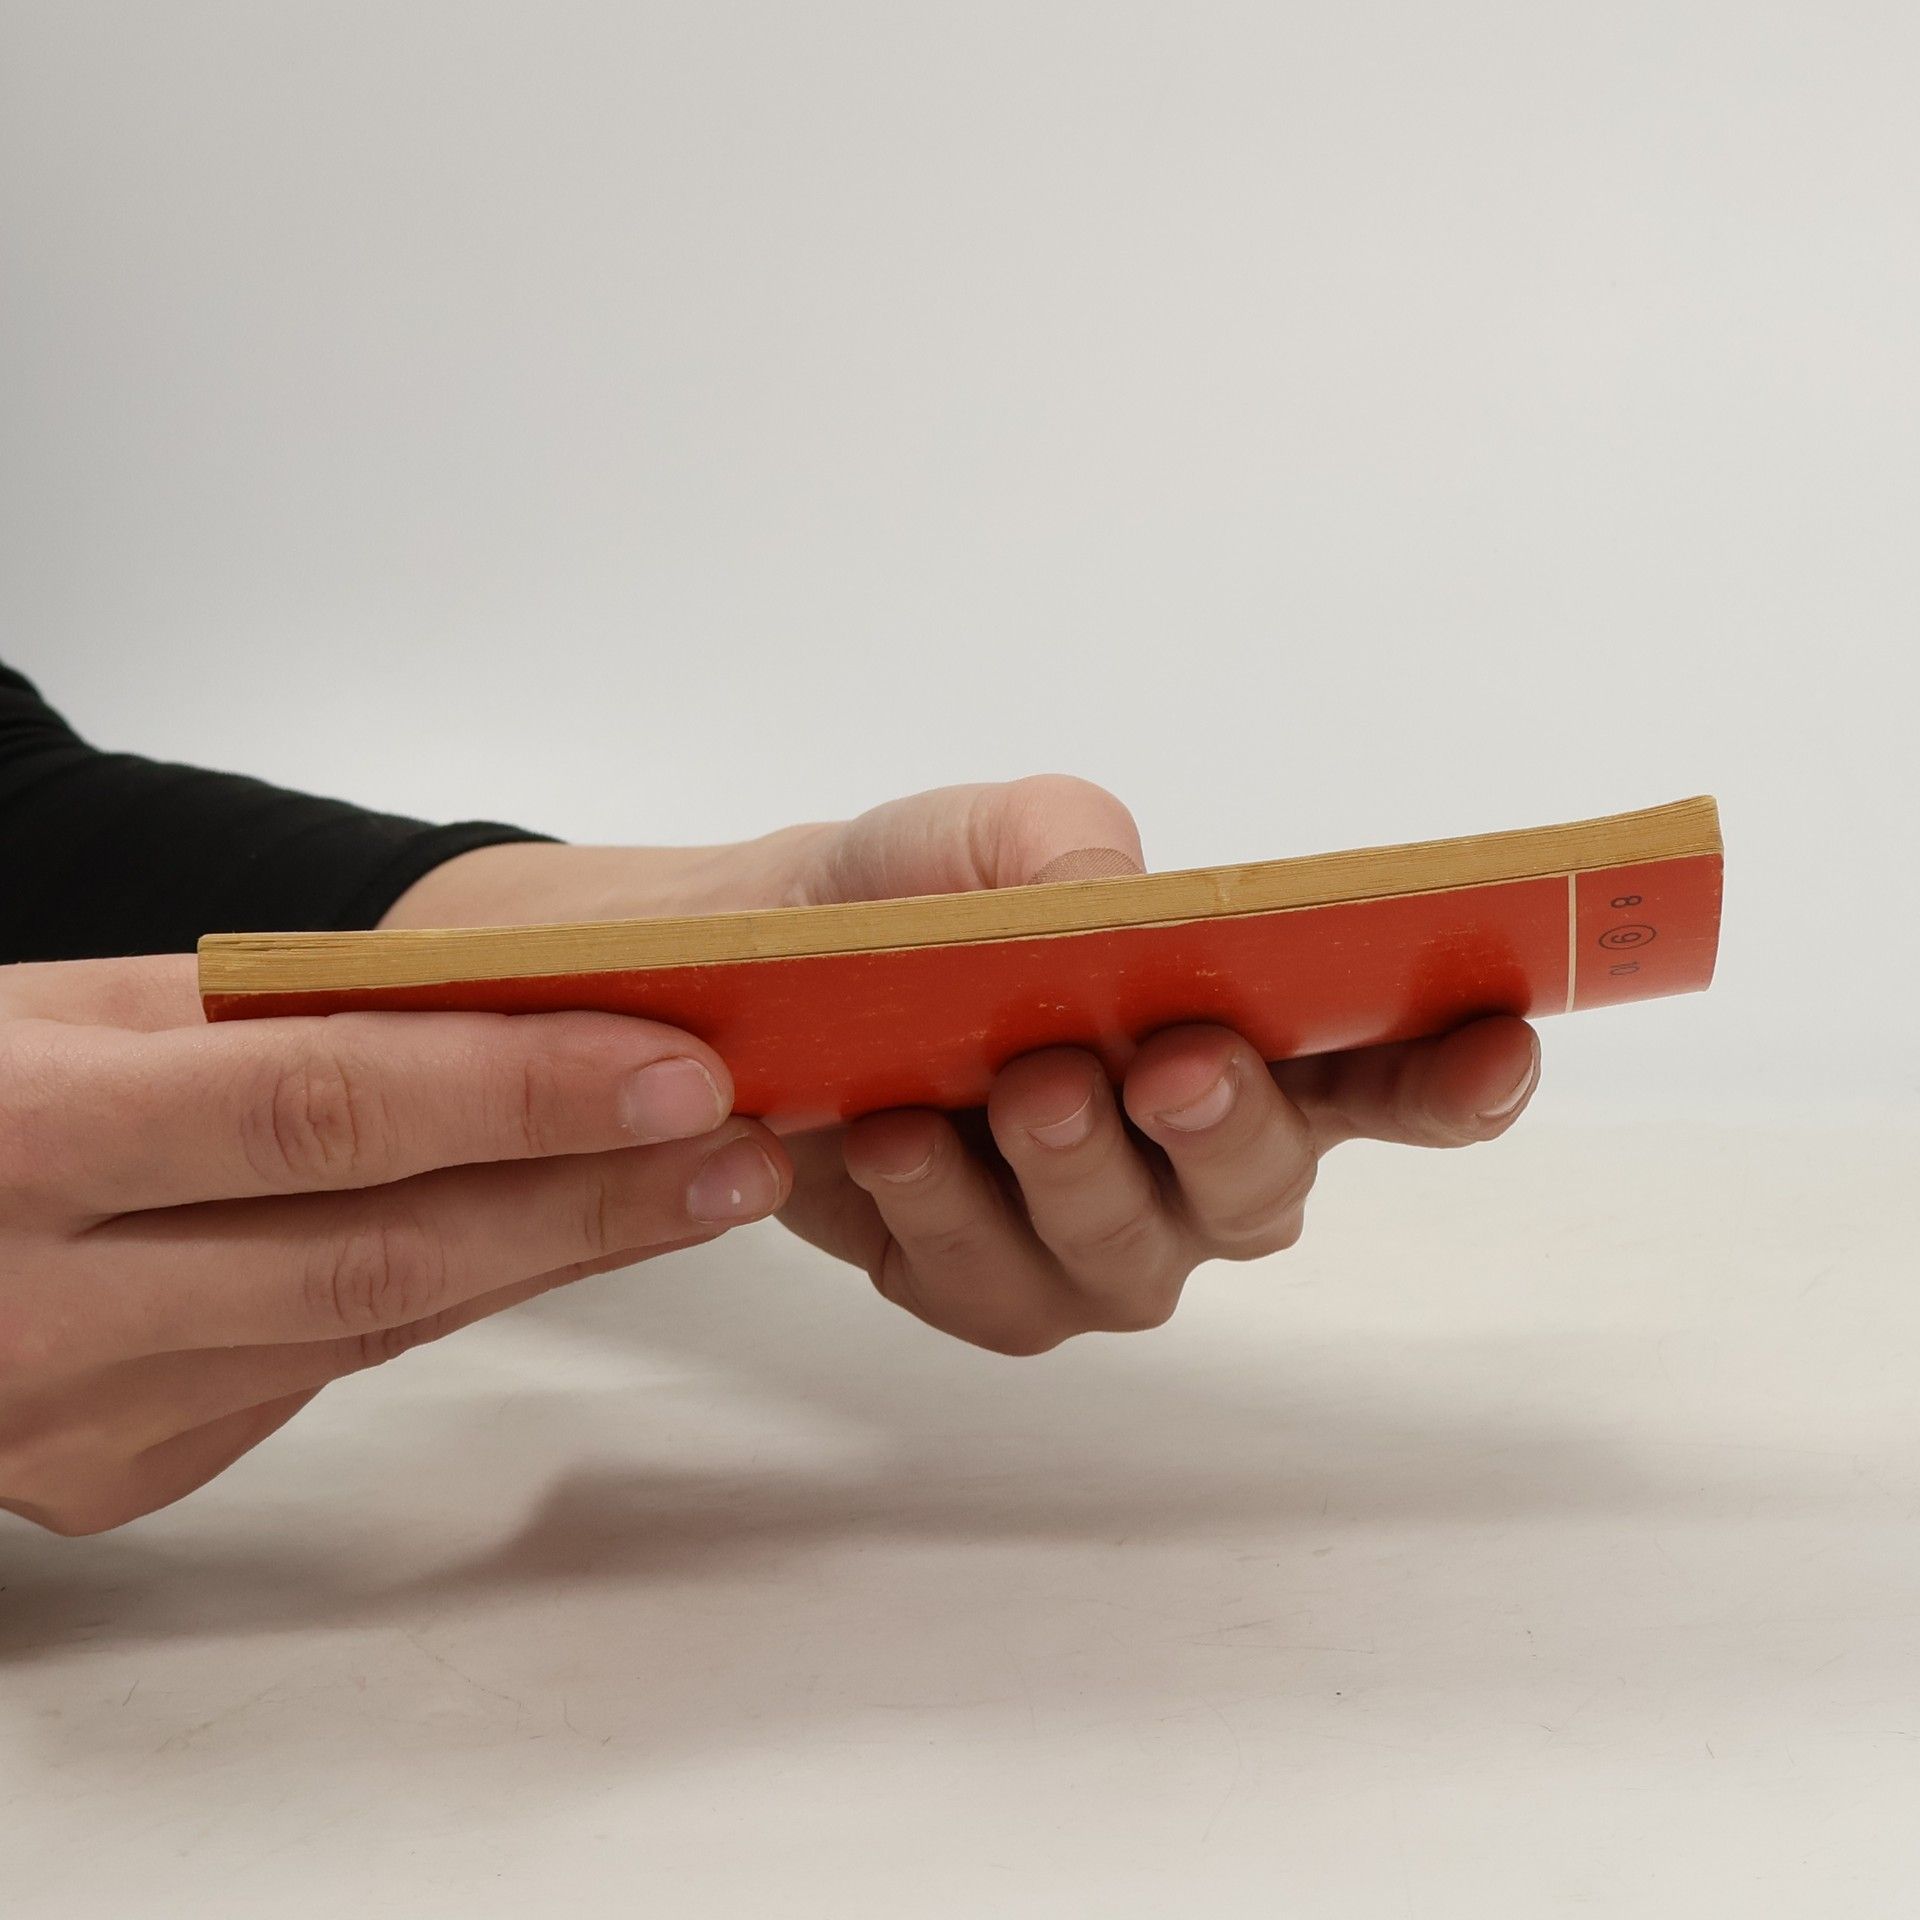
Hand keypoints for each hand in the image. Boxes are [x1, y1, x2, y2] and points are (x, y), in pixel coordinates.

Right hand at [0, 954, 790, 1533]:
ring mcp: (77, 1419)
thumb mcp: (58, 1013)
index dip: (517, 1091)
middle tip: (742, 1146)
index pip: (319, 1110)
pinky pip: (321, 1370)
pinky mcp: (116, 1474)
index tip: (678, 1065)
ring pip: (375, 1325)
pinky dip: (452, 1296)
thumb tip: (498, 1021)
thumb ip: (261, 1028)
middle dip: (591, 1197)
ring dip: (558, 1252)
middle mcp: (38, 1306)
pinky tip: (556, 1236)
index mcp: (17, 1137)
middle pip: (381, 1253)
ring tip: (695, 1188)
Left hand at [764, 776, 1541, 1354]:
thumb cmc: (920, 904)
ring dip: (1076, 1173)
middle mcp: (1191, 1168)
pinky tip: (890, 1140)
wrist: (760, 977)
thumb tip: (1112, 889)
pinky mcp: (981, 1289)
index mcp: (1245, 1045)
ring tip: (1019, 1085)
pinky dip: (937, 1211)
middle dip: (1225, 1127)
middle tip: (1171, 1061)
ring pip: (1128, 1256)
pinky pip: (984, 1286)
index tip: (1498, 1041)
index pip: (1384, 1079)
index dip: (1457, 1078)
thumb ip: (1053, 838)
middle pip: (1263, 1188)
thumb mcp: (977, 837)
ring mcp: (1092, 1244)